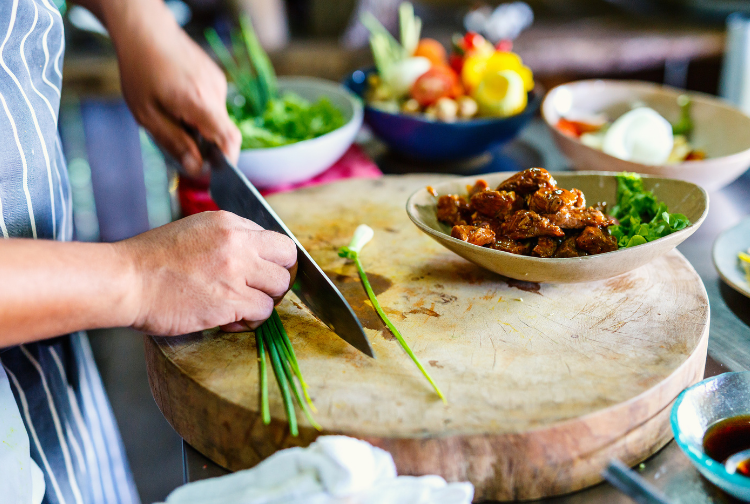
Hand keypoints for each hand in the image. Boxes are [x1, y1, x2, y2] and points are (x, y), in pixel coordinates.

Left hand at [108, 1, 240, 174]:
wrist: (145, 30)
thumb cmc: (140, 70)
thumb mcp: (147, 115)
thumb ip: (174, 143)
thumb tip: (195, 169)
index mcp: (199, 103)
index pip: (229, 139)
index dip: (229, 161)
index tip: (217, 172)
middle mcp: (215, 92)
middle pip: (221, 132)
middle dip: (204, 144)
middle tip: (178, 142)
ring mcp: (217, 82)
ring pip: (215, 118)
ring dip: (199, 125)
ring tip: (172, 114)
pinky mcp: (215, 76)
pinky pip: (212, 103)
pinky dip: (199, 110)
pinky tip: (177, 100)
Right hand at [116, 211, 296, 334]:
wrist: (125, 280)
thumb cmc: (150, 261)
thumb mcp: (194, 231)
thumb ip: (227, 239)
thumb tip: (253, 255)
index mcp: (229, 222)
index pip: (276, 240)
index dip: (272, 261)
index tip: (260, 274)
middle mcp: (238, 243)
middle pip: (288, 261)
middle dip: (276, 279)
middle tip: (257, 291)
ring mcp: (236, 271)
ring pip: (279, 288)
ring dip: (263, 301)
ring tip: (240, 308)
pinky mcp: (230, 300)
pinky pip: (263, 312)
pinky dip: (250, 321)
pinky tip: (229, 320)